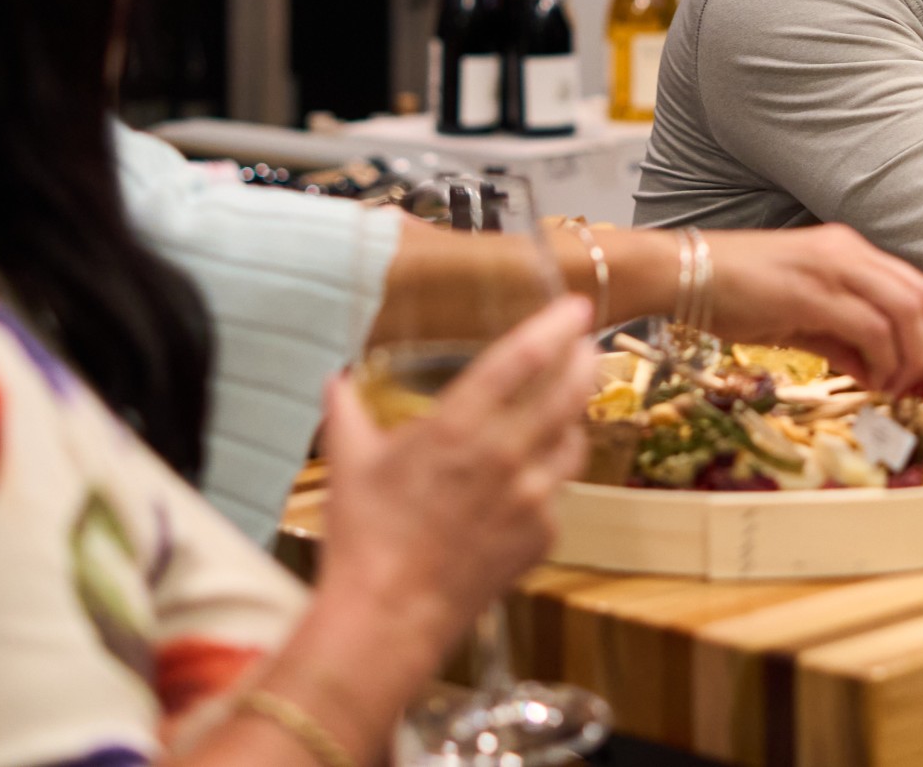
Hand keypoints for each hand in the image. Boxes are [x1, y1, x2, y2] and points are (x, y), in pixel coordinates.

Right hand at [319, 296, 598, 642]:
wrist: (389, 616)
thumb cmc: (365, 537)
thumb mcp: (348, 462)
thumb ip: (346, 410)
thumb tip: (335, 378)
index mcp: (457, 427)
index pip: (521, 359)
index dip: (554, 326)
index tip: (575, 306)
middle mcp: (504, 456)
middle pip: (568, 393)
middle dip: (584, 361)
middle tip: (588, 345)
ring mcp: (531, 498)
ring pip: (574, 443)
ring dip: (573, 419)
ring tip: (565, 408)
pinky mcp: (542, 536)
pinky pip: (558, 493)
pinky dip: (549, 478)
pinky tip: (531, 478)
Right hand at [705, 226, 922, 396]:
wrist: (682, 273)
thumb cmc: (732, 293)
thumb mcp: (797, 318)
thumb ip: (840, 341)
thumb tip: (876, 374)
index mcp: (848, 251)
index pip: (916, 287)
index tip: (922, 372)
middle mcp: (848, 251)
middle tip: (916, 386)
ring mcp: (832, 266)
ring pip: (906, 311)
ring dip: (910, 358)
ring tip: (892, 388)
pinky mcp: (812, 291)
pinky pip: (872, 328)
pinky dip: (883, 361)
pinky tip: (870, 382)